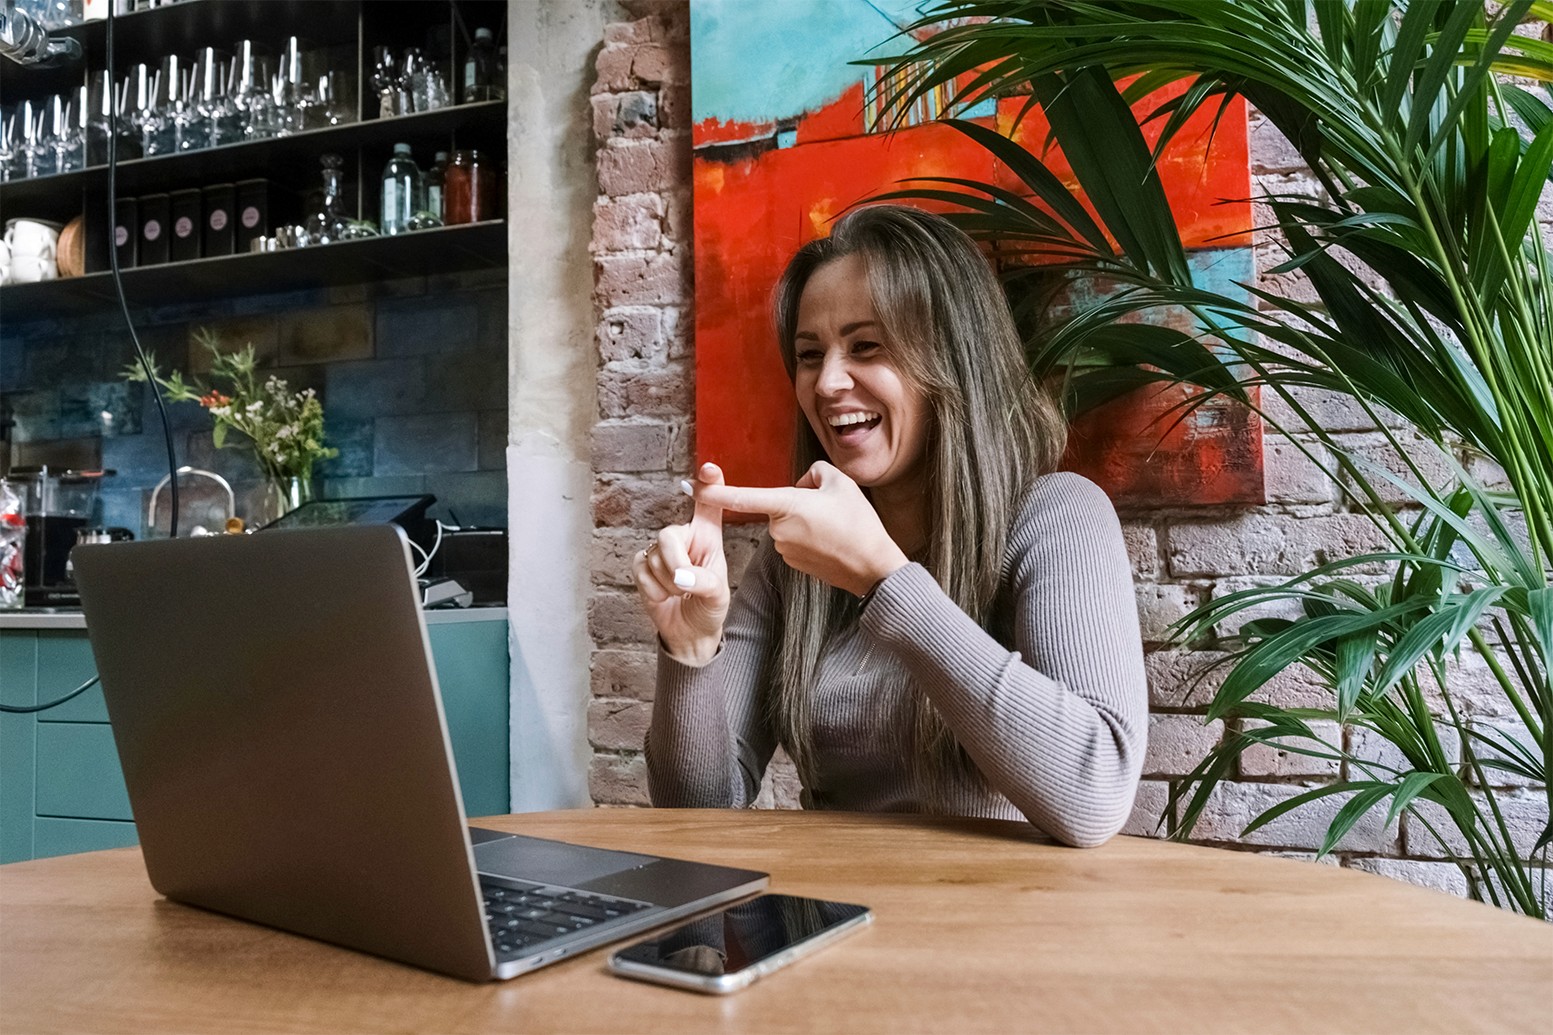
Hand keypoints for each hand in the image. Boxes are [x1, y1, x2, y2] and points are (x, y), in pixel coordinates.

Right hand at [633, 462, 730, 665]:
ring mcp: (661, 551)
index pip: (709, 505)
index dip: (709, 486)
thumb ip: (704, 583)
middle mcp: (684, 538)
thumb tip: (682, 578)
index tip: (710, 469)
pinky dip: (653, 590)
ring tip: (679, 594)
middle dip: (675, 564)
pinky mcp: (643, 565)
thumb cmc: (708, 607)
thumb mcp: (718, 596)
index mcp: (708, 537)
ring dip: (667, 584)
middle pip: (668, 534)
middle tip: (685, 585)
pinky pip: (640, 571)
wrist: (689, 632)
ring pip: (654, 558)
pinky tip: (663, 596)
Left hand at [694, 461, 908, 595]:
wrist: (872, 567)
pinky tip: (830, 541)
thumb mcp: (841, 483)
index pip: (743, 497)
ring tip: (834, 528)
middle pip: (779, 504)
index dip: (716, 491)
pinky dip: (808, 537)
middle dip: (798, 501)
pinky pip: (794, 539)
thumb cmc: (859, 524)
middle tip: (830, 509)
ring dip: (804, 520)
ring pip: (787, 522)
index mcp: (787, 505)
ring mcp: (784, 549)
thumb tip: (803, 484)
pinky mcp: (792, 563)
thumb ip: (815, 473)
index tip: (694, 486)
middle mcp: (778, 529)